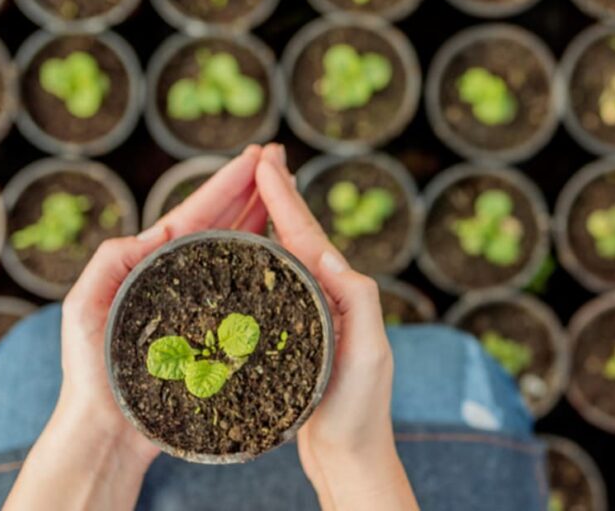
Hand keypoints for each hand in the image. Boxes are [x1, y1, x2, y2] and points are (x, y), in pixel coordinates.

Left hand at [7, 146, 267, 510]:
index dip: (226, 183)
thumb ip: (110, 262)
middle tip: (278, 158)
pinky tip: (279, 247)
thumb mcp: (86, 306)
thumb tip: (150, 231)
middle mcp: (179, 277)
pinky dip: (260, 259)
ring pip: (234, 247)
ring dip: (258, 214)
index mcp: (152, 263)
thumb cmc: (91, 372)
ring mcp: (199, 302)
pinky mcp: (215, 331)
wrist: (108, 429)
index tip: (255, 157)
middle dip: (248, 187)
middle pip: (220, 221)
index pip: (196, 213)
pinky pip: (243, 286)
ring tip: (283, 187)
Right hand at [256, 145, 416, 510]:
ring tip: (255, 191)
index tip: (264, 163)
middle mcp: (329, 298)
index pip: (307, 236)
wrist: (350, 456)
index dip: (285, 198)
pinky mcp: (295, 337)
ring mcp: (312, 315)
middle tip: (262, 157)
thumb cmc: (360, 410)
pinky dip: (262, 260)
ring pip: (287, 257)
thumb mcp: (367, 352)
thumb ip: (357, 300)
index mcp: (342, 293)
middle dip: (281, 195)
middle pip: (300, 236)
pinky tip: (246, 256)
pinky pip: (277, 286)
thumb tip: (326, 250)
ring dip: (272, 220)